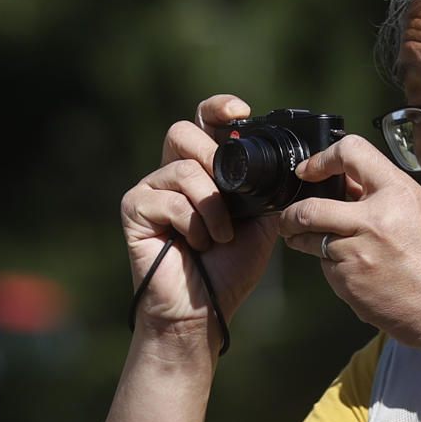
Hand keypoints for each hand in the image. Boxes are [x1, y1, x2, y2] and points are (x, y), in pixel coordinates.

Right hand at [120, 95, 280, 337]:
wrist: (204, 312)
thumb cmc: (229, 270)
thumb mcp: (261, 222)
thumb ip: (266, 187)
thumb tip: (286, 162)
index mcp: (202, 172)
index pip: (203, 123)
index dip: (217, 109)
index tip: (241, 111)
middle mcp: (172, 175)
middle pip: (183, 132)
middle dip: (212, 157)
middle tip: (229, 195)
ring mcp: (150, 191)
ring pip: (182, 168)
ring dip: (211, 204)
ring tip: (220, 236)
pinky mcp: (134, 209)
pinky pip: (168, 198)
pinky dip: (192, 221)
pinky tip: (197, 244)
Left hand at [277, 135, 420, 348]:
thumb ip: (386, 197)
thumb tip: (349, 187)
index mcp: (399, 194)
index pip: (350, 152)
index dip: (322, 159)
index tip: (309, 170)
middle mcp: (374, 220)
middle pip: (309, 208)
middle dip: (292, 215)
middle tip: (290, 219)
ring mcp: (358, 254)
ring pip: (312, 242)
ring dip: (308, 243)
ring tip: (322, 246)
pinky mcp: (349, 285)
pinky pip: (328, 270)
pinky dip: (335, 270)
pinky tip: (360, 276)